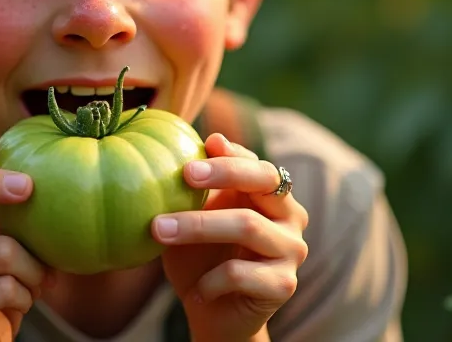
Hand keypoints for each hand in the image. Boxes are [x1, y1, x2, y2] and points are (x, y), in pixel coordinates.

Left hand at [152, 133, 309, 341]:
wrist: (213, 314)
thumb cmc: (200, 256)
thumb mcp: (194, 215)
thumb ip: (199, 185)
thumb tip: (205, 138)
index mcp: (271, 194)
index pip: (256, 163)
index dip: (229, 155)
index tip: (198, 148)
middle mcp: (291, 216)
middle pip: (264, 181)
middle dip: (224, 173)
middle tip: (185, 175)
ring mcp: (292, 250)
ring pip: (247, 225)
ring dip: (197, 226)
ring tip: (159, 230)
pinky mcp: (284, 284)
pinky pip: (240, 272)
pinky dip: (210, 280)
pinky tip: (196, 290)